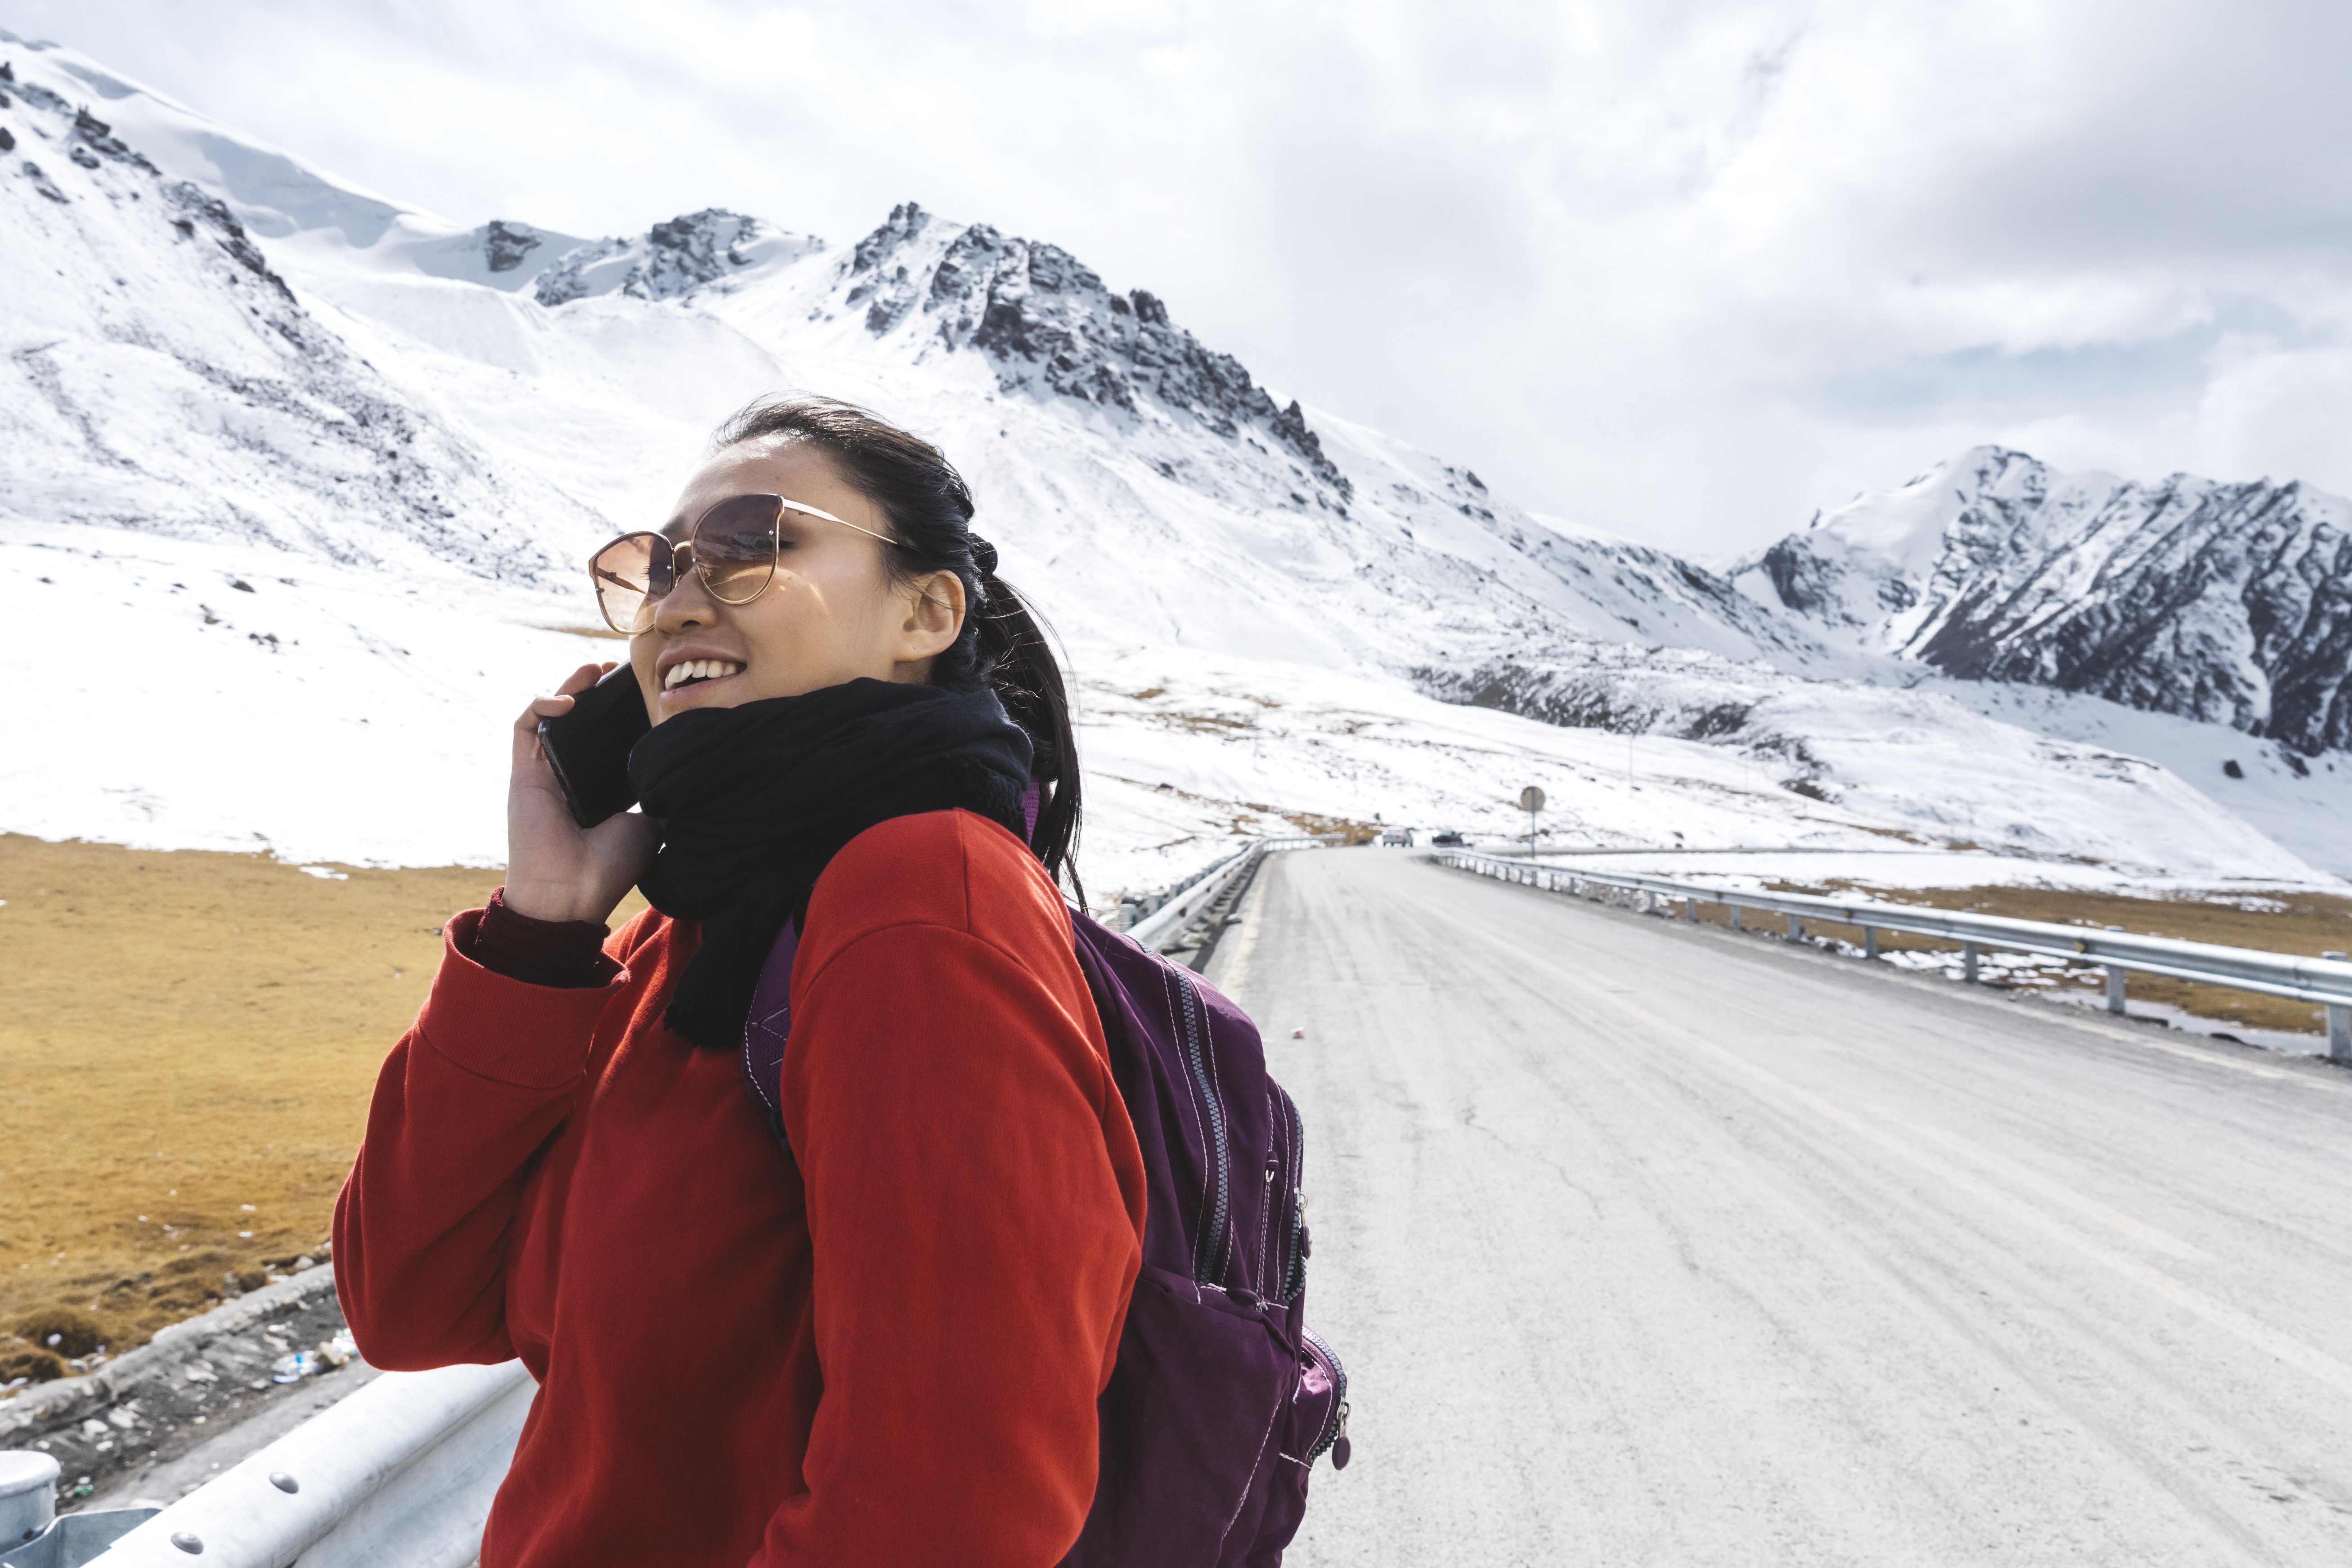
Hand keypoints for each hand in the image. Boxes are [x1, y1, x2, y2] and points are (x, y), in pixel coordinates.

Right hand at [504, 662, 657, 924]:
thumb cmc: (610, 867)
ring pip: (549, 716)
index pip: (604, 740)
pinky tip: (568, 699)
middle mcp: (567, 777)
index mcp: (596, 788)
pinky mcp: (522, 774)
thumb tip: (686, 769)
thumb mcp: (651, 823)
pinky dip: (541, 705)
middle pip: (577, 721)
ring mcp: (543, 774)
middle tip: (616, 670)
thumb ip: (659, 792)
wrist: (573, 895)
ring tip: (593, 670)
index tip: (642, 691)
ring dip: (569, 686)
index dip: (618, 713)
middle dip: (593, 690)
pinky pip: (524, 727)